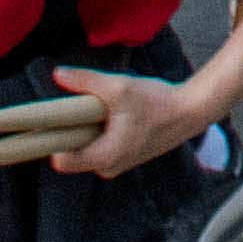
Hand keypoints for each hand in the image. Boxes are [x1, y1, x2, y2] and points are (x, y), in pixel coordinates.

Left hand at [39, 63, 219, 181]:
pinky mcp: (125, 156)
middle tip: (81, 108)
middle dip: (72, 132)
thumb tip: (58, 74)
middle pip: (71, 154)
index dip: (52, 140)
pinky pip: (100, 146)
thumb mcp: (118, 87)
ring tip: (101, 109)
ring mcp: (117, 163)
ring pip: (86, 149)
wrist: (190, 111)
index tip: (52, 120)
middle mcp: (108, 167)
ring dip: (87, 130)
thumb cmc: (157, 103)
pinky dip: (100, 131)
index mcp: (104, 157)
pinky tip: (112, 114)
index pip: (61, 161)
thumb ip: (86, 81)